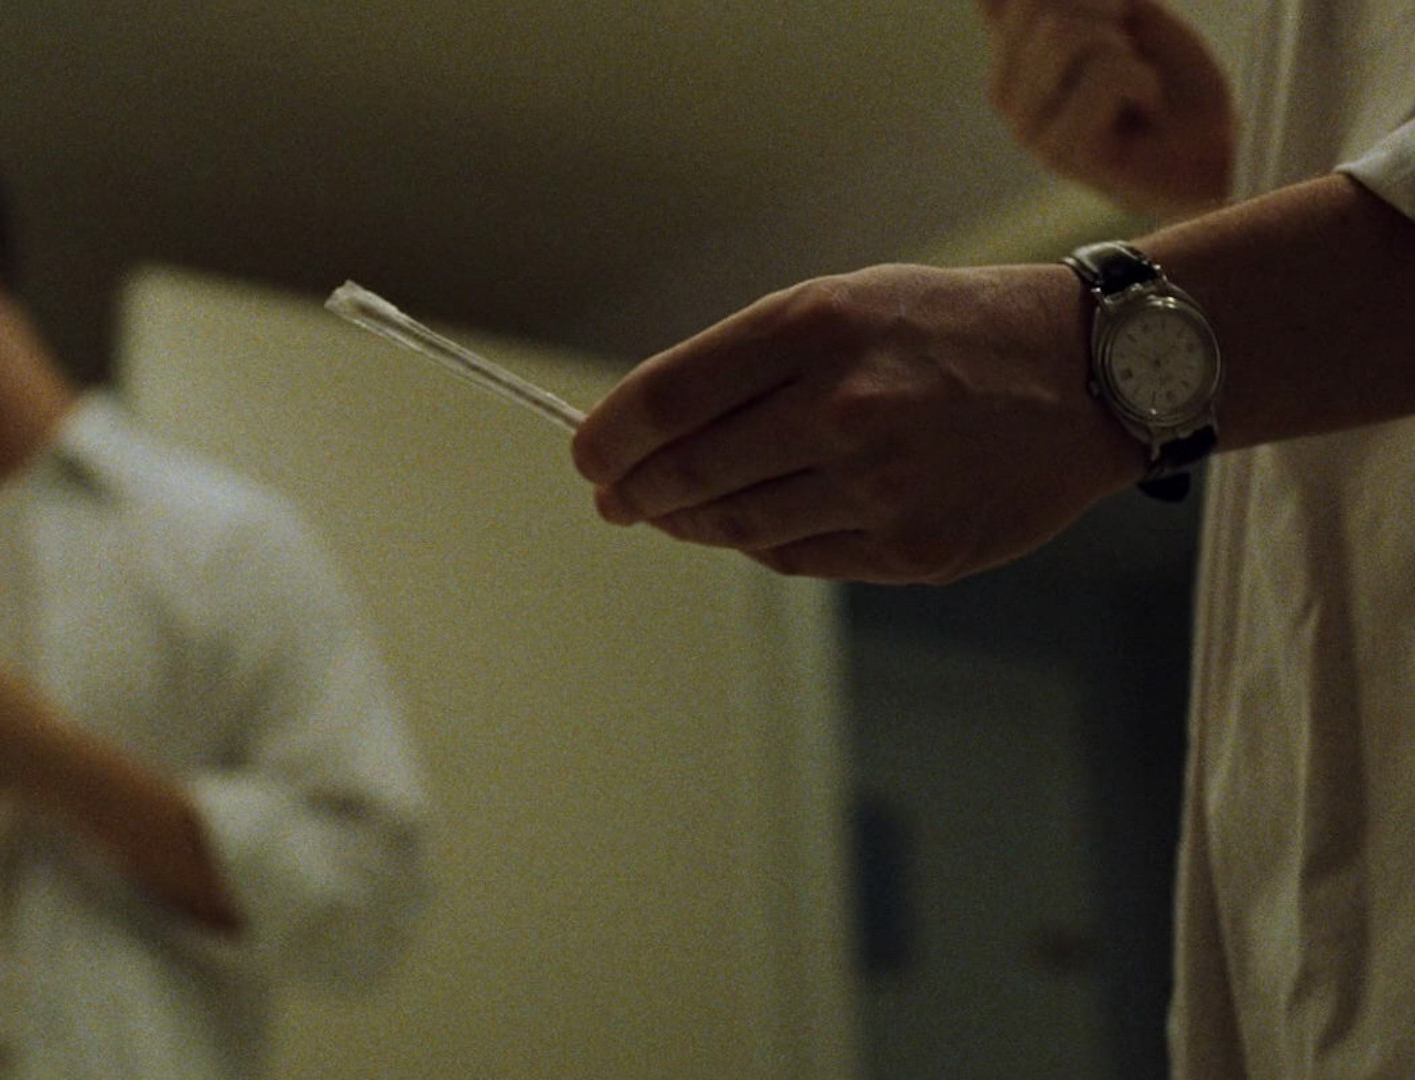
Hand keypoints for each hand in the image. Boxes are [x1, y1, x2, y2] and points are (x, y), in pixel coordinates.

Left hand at [570, 263, 1142, 583]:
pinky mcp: (914, 549)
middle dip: (633, 490)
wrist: (1091, 370)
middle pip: (687, 474)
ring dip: (689, 522)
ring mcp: (881, 485)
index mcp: (814, 328)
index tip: (587, 455)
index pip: (665, 400)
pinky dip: (763, 543)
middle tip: (614, 497)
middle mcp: (843, 407)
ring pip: (737, 526)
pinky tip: (755, 524)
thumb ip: (742, 365)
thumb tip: (639, 435)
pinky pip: (799, 557)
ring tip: (671, 511)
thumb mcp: (841, 305)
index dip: (607, 438)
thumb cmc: (945, 330)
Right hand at [980, 0, 1232, 217]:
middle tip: (1130, 55)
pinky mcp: (1057, 153)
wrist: (1212, 155)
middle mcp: (1004, 94)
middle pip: (1040, 9)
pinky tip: (1145, 114)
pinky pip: (1106, 74)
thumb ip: (1068, 0)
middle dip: (1106, 14)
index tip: (1117, 17)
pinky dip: (1145, 83)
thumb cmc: (1173, 82)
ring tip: (1136, 87)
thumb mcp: (1125, 17)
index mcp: (1010, 58)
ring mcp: (1024, 127)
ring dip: (1124, 51)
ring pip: (1067, 37)